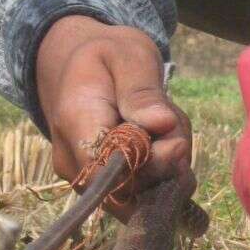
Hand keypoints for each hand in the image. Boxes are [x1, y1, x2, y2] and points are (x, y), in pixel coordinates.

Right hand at [35, 16, 193, 216]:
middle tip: (175, 118)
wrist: (83, 69)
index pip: (108, 170)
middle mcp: (74, 161)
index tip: (175, 137)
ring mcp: (87, 179)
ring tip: (165, 120)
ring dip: (170, 163)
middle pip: (132, 188)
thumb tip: (163, 123)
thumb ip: (142, 90)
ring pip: (144, 193)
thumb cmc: (108, 57)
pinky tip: (162, 139)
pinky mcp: (105, 188)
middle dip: (168, 160)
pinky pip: (144, 192)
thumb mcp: (129, 56)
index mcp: (75, 122)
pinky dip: (165, 169)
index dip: (150, 164)